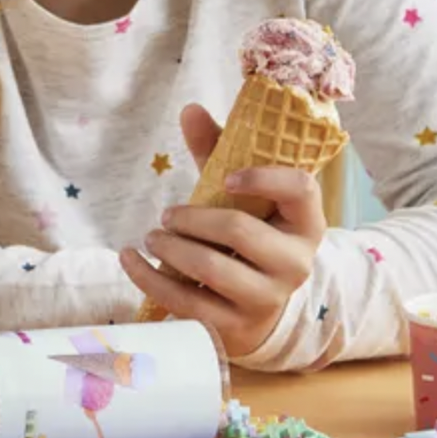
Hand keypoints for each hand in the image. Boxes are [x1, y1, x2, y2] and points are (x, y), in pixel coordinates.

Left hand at [119, 103, 326, 358]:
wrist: (258, 308)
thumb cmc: (249, 236)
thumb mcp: (241, 197)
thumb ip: (219, 152)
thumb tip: (189, 109)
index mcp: (306, 223)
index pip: (300, 190)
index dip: (263, 178)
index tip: (226, 176)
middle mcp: (296, 263)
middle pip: (240, 229)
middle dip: (192, 217)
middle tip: (167, 214)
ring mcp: (268, 300)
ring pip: (211, 267)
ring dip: (170, 248)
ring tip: (152, 237)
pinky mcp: (236, 329)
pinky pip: (186, 302)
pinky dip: (149, 279)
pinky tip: (130, 260)